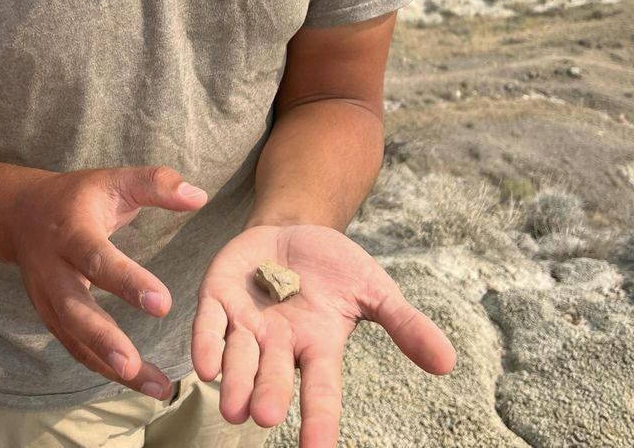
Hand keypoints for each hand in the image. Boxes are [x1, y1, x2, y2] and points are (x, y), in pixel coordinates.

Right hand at [9, 166, 207, 398]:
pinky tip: (140, 383)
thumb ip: (156, 184)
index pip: (98, 259)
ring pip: (75, 339)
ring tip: (155, 386)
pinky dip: (104, 368)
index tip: (162, 303)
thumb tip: (199, 196)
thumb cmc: (78, 197)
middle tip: (133, 364)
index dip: (128, 282)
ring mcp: (48, 299)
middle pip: (74, 310)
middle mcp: (54, 271)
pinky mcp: (51, 318)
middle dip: (103, 339)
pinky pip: (76, 348)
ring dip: (111, 366)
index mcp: (71, 233)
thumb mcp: (114, 180)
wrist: (20, 215)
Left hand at [192, 225, 455, 445]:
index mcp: (318, 345)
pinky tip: (203, 365)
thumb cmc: (335, 268)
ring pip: (238, 357)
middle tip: (262, 417)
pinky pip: (210, 325)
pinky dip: (206, 343)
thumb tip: (447, 362)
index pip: (322, 390)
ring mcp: (247, 323)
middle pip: (274, 375)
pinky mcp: (218, 299)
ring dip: (235, 381)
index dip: (319, 419)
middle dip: (268, 394)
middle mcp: (280, 343)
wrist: (294, 230)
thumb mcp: (375, 291)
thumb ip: (405, 325)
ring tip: (233, 408)